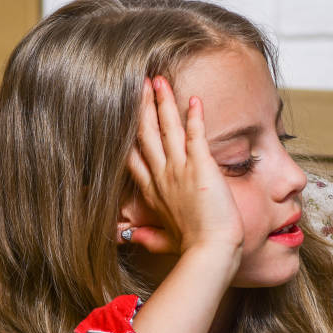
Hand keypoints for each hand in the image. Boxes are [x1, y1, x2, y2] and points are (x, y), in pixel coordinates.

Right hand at [123, 76, 242, 258]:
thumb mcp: (163, 241)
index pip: (134, 157)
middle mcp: (162, 176)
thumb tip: (127, 238)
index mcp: (153, 191)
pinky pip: (195, 135)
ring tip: (157, 80)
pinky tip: (194, 99)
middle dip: (141, 107)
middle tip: (138, 84)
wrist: (209, 253)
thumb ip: (146, 236)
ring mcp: (179, 170)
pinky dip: (194, 116)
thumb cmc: (191, 248)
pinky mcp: (200, 168)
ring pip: (166, 128)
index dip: (128, 134)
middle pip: (145, 134)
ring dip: (161, 102)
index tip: (124, 116)